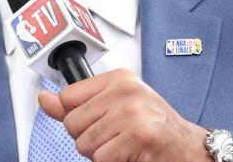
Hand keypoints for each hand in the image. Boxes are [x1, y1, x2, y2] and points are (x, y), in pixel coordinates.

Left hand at [38, 68, 211, 161]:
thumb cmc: (152, 127)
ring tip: (123, 145)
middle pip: (72, 123)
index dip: (79, 117)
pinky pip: (100, 158)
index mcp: (118, 78)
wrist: (188, 149)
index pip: (68, 97)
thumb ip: (76, 105)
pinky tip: (130, 154)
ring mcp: (131, 111)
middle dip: (89, 138)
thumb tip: (44, 100)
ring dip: (101, 153)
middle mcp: (124, 90)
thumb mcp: (114, 107)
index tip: (100, 120)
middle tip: (115, 136)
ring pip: (84, 144)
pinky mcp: (136, 135)